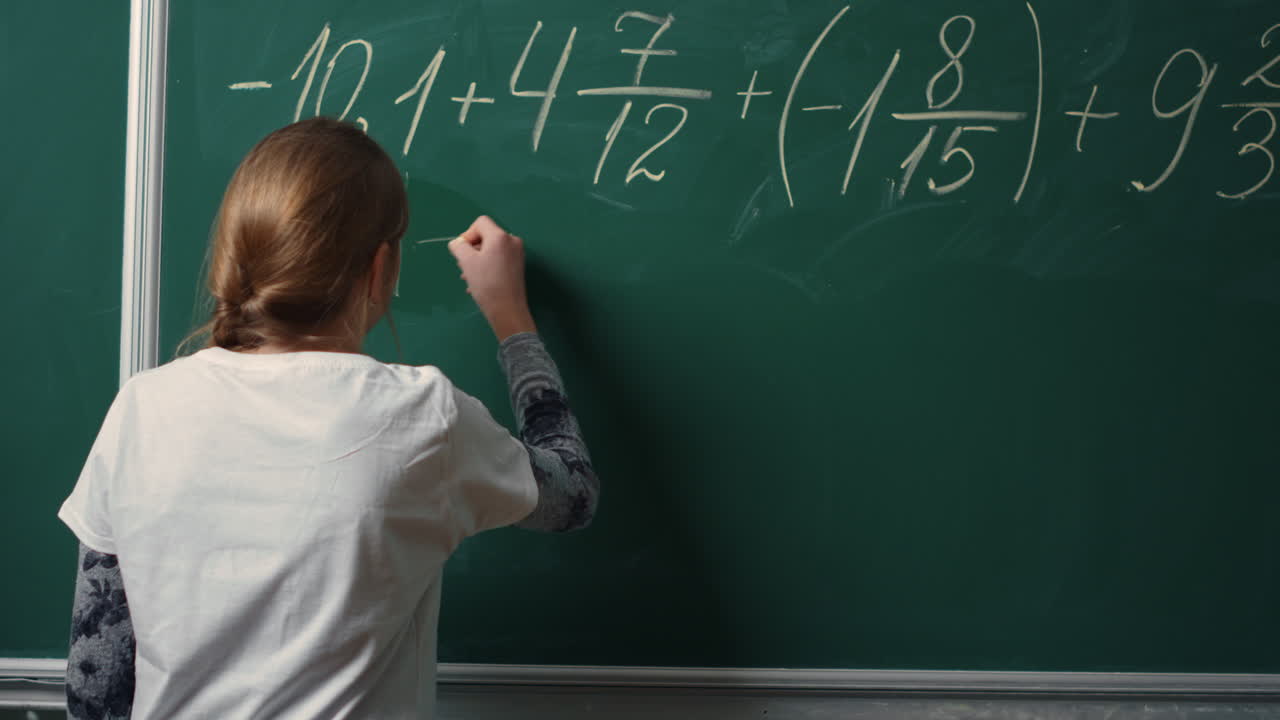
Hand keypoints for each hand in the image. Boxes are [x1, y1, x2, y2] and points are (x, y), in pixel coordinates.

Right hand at [448, 216, 536, 340]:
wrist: (507, 310)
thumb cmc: (486, 283)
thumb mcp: (466, 261)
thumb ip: (459, 246)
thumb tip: (458, 243)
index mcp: (501, 236)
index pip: (481, 223)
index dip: (468, 234)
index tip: (462, 252)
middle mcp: (512, 241)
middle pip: (486, 237)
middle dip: (472, 250)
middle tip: (464, 268)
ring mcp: (517, 254)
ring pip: (491, 250)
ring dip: (477, 261)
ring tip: (469, 278)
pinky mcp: (518, 267)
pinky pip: (498, 260)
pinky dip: (487, 267)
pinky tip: (479, 283)